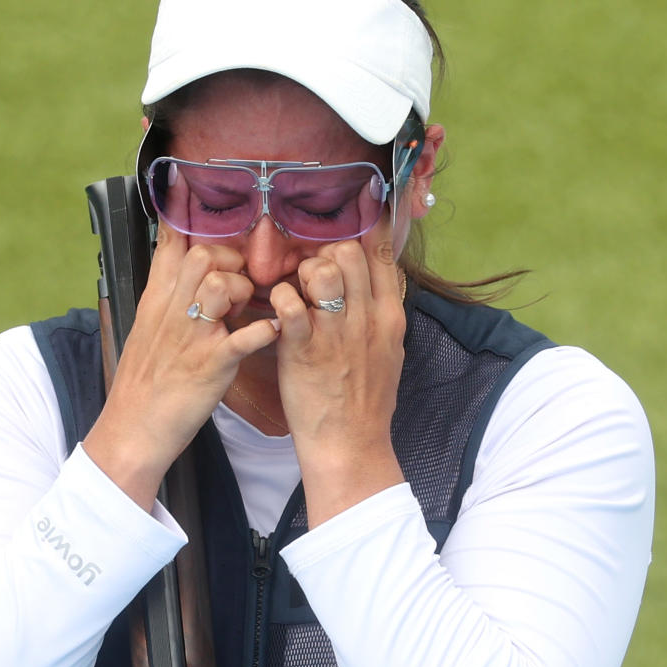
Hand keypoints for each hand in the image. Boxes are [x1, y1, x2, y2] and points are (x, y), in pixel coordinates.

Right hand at [83, 224, 278, 508]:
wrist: (132, 428)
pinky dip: (265, 331)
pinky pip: (244, 337)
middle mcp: (172, 311)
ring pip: (218, 284)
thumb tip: (179, 271)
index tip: (191, 192)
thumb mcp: (145, 330)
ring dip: (241, 290)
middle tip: (239, 283)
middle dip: (229, 260)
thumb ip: (164, 297)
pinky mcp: (211, 365)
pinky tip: (273, 331)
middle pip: (201, 255)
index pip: (169, 245)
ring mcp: (192, 337)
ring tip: (244, 310)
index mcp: (157, 301)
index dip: (183, 216)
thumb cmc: (143, 382)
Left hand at [270, 222, 406, 525]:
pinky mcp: (304, 349)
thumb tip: (374, 283)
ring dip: (301, 272)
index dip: (362, 229)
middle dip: (324, 253)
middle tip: (309, 273)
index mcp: (389, 317)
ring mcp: (336, 332)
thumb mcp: (388, 353)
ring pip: (322, 269)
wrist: (350, 446)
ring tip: (294, 291)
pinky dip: (279, 297)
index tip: (347, 220)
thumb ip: (380, 315)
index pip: (382, 254)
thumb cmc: (365, 402)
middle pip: (348, 252)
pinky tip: (276, 310)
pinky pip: (289, 302)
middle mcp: (366, 318)